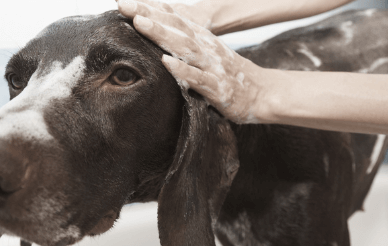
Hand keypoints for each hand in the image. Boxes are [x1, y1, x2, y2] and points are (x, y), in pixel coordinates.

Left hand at [117, 0, 270, 122]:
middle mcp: (205, 48)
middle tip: (124, 5)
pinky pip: (197, 78)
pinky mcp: (217, 87)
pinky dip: (182, 69)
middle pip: (174, 27)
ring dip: (161, 34)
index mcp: (201, 39)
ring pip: (184, 47)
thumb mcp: (207, 53)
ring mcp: (211, 66)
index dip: (150, 8)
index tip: (124, 1)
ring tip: (140, 23)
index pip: (173, 19)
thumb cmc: (229, 74)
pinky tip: (165, 62)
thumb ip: (185, 43)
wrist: (263, 93)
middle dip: (149, 15)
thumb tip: (158, 34)